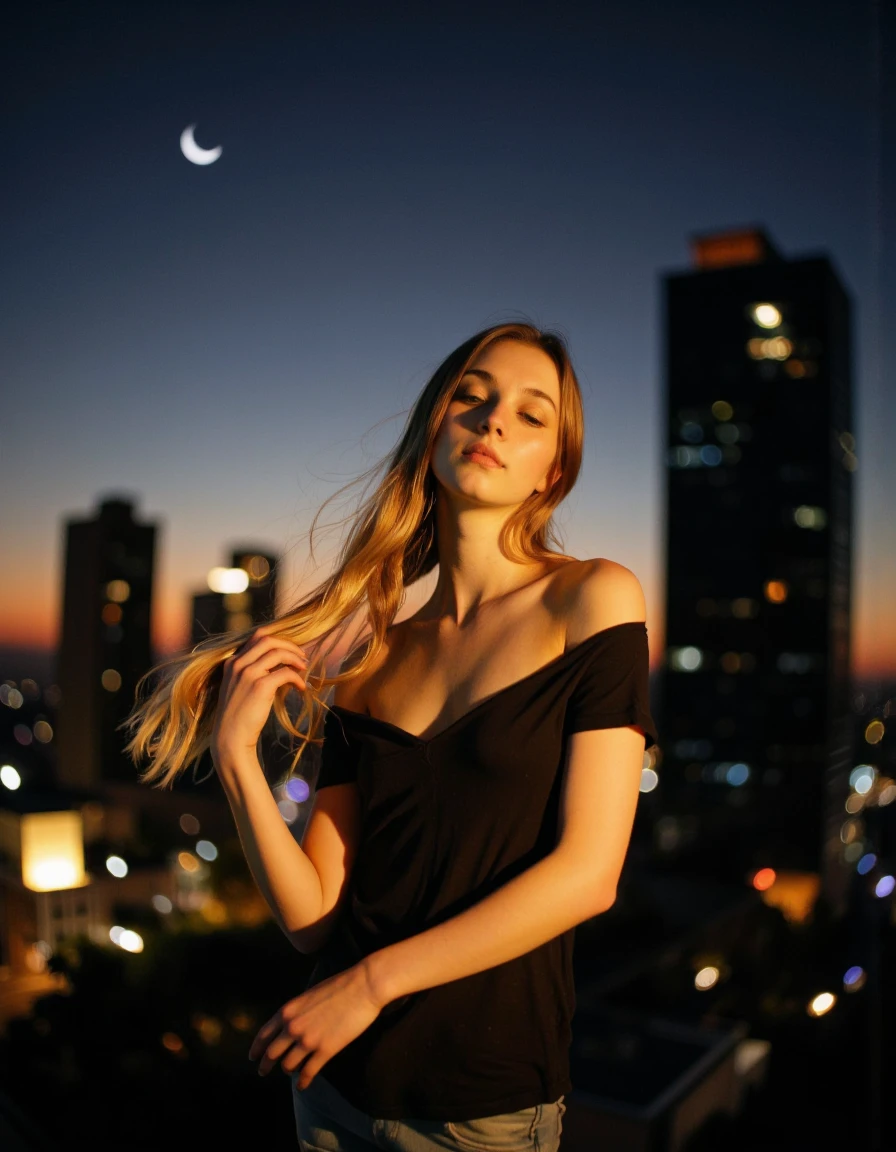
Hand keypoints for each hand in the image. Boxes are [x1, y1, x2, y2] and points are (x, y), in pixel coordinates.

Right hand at [210, 625, 308, 764]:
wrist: (230, 738)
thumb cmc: (238, 715)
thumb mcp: (241, 687)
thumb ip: (253, 672)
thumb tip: (280, 664)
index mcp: (232, 662)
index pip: (257, 637)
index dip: (278, 640)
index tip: (291, 649)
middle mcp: (238, 664)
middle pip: (267, 639)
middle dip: (288, 644)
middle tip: (302, 656)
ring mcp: (248, 674)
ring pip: (277, 652)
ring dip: (295, 658)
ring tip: (304, 668)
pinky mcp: (260, 686)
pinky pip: (285, 672)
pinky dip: (297, 677)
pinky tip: (301, 687)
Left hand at [248, 962, 384, 1088]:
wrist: (363, 987)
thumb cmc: (339, 986)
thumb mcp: (308, 995)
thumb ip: (296, 1012)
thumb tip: (291, 1026)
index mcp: (287, 1011)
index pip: (264, 1035)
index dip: (256, 1048)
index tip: (252, 1057)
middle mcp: (293, 1027)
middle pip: (272, 1053)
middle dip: (265, 1065)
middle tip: (263, 1072)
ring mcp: (308, 1040)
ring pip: (288, 1065)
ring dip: (288, 1070)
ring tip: (291, 1071)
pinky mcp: (325, 1051)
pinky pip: (308, 1072)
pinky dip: (303, 1081)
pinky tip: (302, 1085)